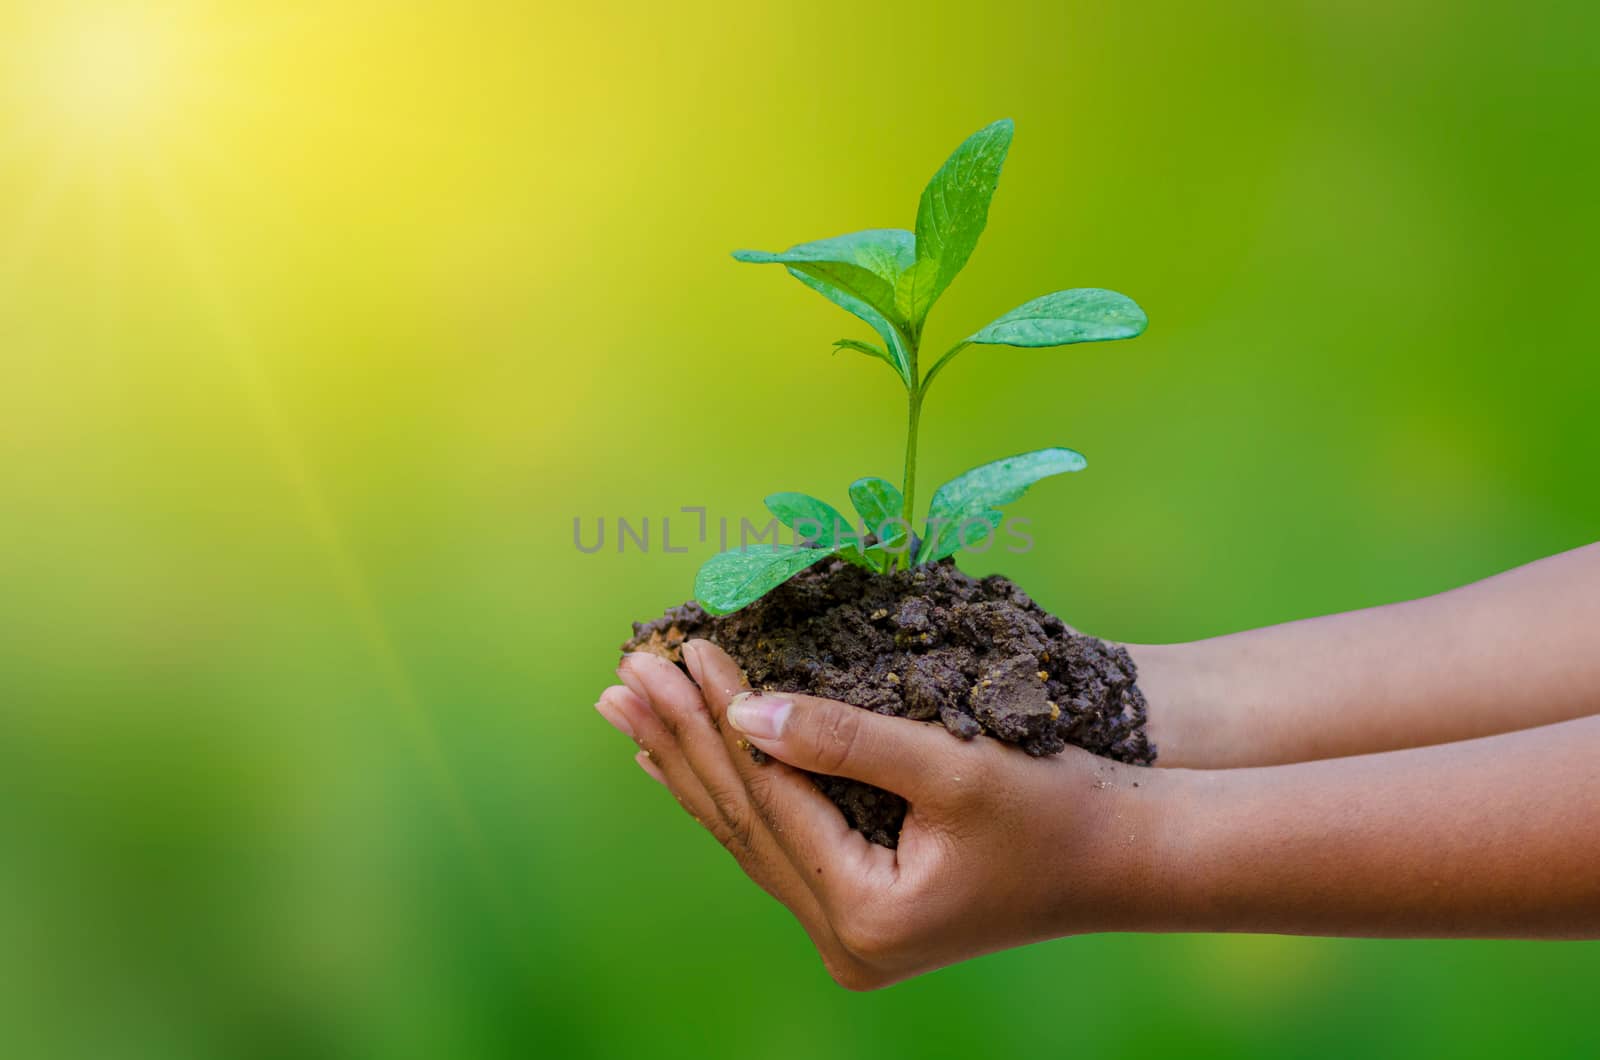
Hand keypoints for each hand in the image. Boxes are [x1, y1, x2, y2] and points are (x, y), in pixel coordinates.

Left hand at [597, 640, 1171, 988]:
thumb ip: (843, 740)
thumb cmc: (1055, 806)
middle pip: (743, 820)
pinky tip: (688, 764)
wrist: (1122, 859)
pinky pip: (777, 845)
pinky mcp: (861, 913)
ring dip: (691, 766)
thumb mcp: (952, 766)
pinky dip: (734, 794)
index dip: (720, 717)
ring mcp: (850, 934)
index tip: (681, 646)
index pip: (769, 797)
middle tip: (623, 676)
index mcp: (864, 913)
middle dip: (680, 741)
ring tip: (631, 713)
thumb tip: (743, 711)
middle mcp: (846, 939)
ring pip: (751, 835)